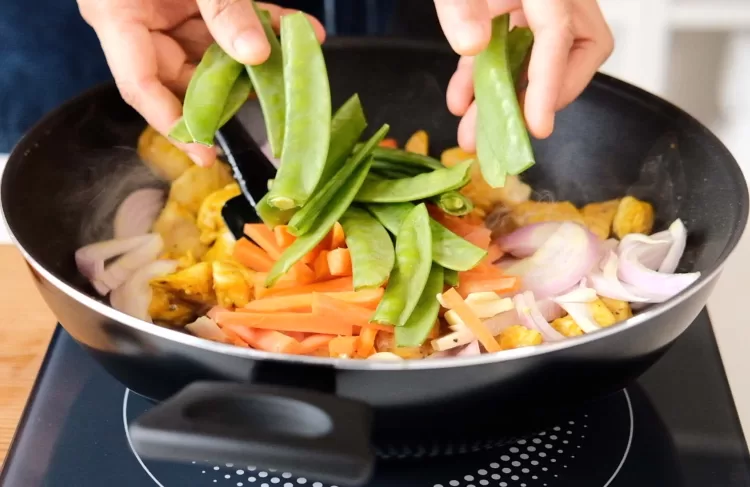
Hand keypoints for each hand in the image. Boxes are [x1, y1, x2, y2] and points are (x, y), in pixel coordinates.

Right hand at [78, 0, 324, 165]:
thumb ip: (223, 8)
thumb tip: (257, 54)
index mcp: (117, 17)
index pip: (141, 87)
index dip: (175, 125)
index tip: (208, 152)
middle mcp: (140, 21)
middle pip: (184, 76)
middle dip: (232, 88)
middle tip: (271, 100)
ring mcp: (168, 11)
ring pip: (213, 52)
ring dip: (256, 56)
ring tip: (295, 59)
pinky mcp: (192, 1)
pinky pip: (227, 23)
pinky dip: (262, 25)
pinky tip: (297, 30)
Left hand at [434, 0, 613, 149]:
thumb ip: (461, 4)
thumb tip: (473, 46)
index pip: (559, 34)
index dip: (551, 84)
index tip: (538, 125)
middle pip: (578, 48)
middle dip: (545, 93)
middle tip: (515, 127)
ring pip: (540, 55)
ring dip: (508, 96)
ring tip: (474, 132)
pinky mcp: (516, 5)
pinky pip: (512, 47)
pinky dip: (487, 75)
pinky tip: (461, 99)